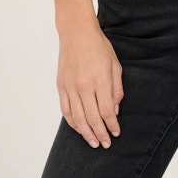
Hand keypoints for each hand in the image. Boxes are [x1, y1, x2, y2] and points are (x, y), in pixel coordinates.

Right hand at [56, 21, 123, 148]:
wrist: (76, 33)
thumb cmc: (99, 46)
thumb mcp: (115, 65)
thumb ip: (116, 89)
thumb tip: (114, 110)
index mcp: (100, 80)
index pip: (106, 111)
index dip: (112, 125)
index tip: (116, 133)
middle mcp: (84, 86)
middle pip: (92, 118)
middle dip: (100, 134)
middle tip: (105, 144)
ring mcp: (70, 87)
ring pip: (77, 118)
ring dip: (86, 133)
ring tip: (93, 142)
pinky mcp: (61, 86)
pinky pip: (66, 110)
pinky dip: (72, 122)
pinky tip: (79, 129)